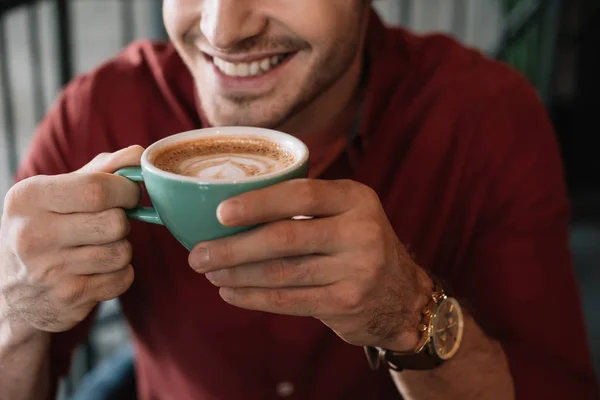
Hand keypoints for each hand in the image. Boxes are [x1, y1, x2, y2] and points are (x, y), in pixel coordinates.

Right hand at [0, 146, 142, 334]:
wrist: (15, 293)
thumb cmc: (45, 229)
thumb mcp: (57, 193)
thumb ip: (100, 170)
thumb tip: (138, 154)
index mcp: (29, 198)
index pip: (96, 188)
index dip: (126, 190)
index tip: (128, 194)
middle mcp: (33, 234)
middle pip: (115, 222)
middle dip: (124, 220)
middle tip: (112, 222)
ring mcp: (49, 270)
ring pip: (122, 252)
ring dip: (121, 248)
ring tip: (100, 247)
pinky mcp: (68, 297)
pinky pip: (122, 278)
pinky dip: (120, 274)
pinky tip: (98, 271)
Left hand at [189, 179, 432, 350]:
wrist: (403, 297)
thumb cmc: (359, 245)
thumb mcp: (347, 214)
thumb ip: (306, 208)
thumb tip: (232, 209)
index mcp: (356, 199)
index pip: (302, 194)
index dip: (258, 203)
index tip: (220, 213)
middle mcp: (361, 231)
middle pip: (285, 238)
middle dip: (233, 247)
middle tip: (197, 254)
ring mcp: (356, 270)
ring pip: (281, 272)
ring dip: (237, 274)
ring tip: (209, 272)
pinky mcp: (346, 303)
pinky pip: (288, 301)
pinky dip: (253, 298)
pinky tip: (231, 293)